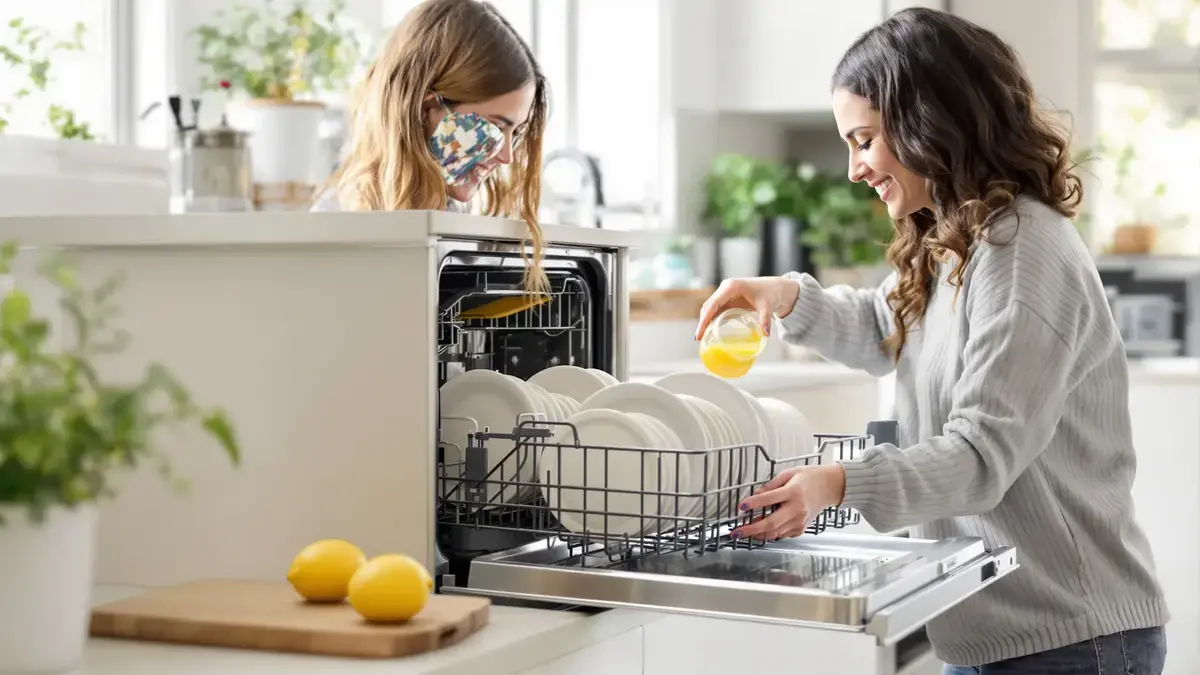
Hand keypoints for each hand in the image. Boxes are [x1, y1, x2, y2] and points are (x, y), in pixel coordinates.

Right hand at [695, 276, 801, 340]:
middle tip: (698, 338)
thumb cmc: (770, 293)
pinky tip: (710, 330)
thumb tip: (765, 334)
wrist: (775, 288)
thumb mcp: (767, 306)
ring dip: (705, 321)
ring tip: (702, 337)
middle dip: (702, 322)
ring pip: (710, 308)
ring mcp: (725, 293)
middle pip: (708, 306)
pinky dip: (712, 319)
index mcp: (731, 287)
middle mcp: (725, 288)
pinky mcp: (728, 298)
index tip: (700, 332)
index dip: (704, 319)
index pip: (713, 304)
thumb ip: (765, 319)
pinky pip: (716, 309)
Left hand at [731, 464, 845, 540]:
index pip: (769, 499)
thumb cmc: (810, 478)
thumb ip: (771, 485)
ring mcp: (800, 521)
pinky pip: (782, 534)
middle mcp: (797, 509)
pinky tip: (761, 530)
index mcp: (793, 492)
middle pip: (771, 523)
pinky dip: (770, 533)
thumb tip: (755, 495)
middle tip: (737, 532)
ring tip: (744, 532)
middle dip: (751, 529)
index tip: (741, 507)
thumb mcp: (789, 473)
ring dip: (757, 534)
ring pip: (775, 533)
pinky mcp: (801, 528)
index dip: (753, 504)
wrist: (829, 487)